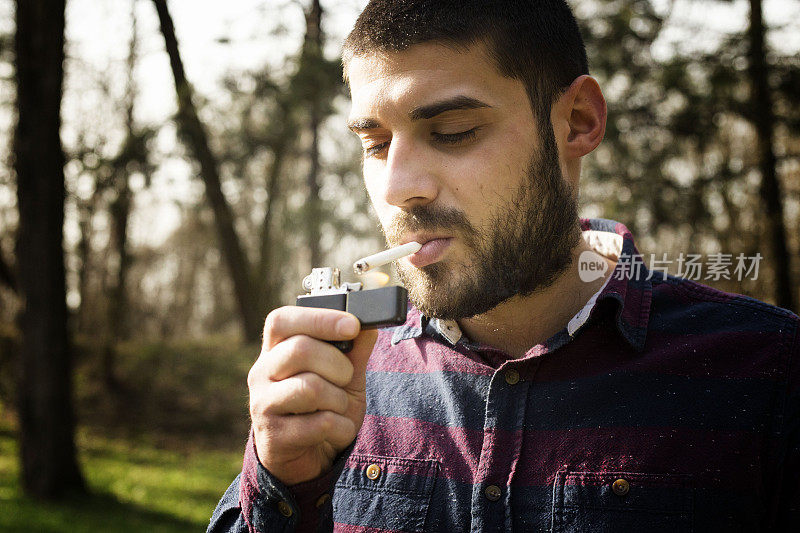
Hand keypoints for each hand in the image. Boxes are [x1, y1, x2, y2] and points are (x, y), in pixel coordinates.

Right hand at [248, 306, 377, 484]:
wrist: (309, 459)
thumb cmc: (324, 408)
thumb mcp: (344, 376)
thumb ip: (354, 351)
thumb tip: (369, 327)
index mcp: (275, 350)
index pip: (281, 320)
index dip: (318, 318)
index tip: (352, 326)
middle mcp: (261, 373)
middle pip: (300, 350)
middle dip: (338, 365)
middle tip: (346, 378)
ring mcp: (262, 405)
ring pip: (310, 388)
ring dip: (339, 399)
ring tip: (338, 408)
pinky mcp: (273, 437)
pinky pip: (320, 424)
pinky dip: (342, 428)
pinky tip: (337, 431)